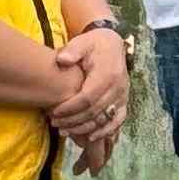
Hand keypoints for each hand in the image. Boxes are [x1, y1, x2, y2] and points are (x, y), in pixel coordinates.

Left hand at [54, 24, 131, 152]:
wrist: (113, 43)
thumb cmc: (93, 44)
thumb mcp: (81, 42)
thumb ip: (72, 51)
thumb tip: (62, 60)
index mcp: (107, 74)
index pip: (87, 98)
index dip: (70, 108)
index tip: (54, 113)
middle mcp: (118, 87)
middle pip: (94, 111)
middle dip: (73, 121)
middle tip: (55, 125)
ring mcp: (122, 95)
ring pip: (104, 119)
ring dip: (85, 128)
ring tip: (65, 132)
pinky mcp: (124, 100)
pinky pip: (117, 120)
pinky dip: (106, 131)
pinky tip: (90, 137)